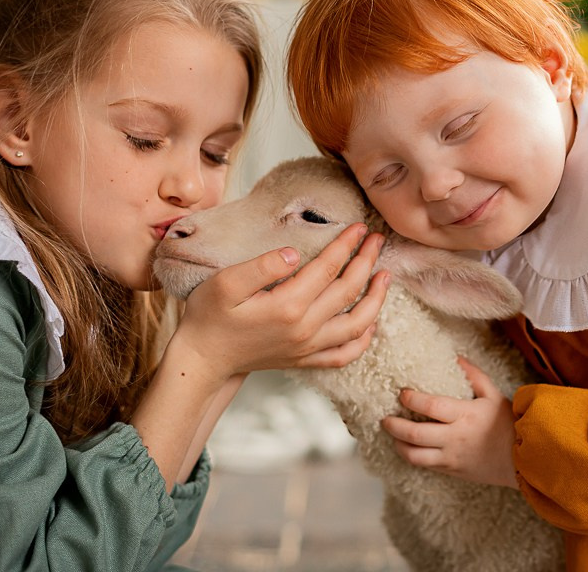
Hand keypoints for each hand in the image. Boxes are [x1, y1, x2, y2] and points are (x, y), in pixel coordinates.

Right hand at [169, 223, 388, 384]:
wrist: (202, 358)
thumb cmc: (209, 316)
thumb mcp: (225, 283)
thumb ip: (261, 266)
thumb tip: (292, 253)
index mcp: (287, 306)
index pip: (328, 269)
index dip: (346, 245)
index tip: (359, 227)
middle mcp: (304, 329)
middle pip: (348, 292)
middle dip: (366, 262)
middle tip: (377, 239)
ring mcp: (307, 348)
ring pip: (357, 325)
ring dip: (376, 299)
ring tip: (385, 275)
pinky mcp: (305, 360)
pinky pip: (345, 354)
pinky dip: (363, 339)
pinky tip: (370, 323)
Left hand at [381, 357, 518, 488]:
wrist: (523, 460)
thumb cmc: (508, 424)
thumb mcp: (494, 395)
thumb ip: (474, 376)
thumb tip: (456, 358)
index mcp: (465, 415)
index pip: (430, 407)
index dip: (411, 400)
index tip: (402, 394)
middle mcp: (455, 438)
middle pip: (415, 434)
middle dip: (394, 426)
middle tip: (385, 418)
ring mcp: (452, 458)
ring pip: (415, 456)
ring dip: (399, 445)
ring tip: (392, 436)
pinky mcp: (452, 471)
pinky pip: (426, 466)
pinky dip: (412, 457)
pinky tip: (408, 448)